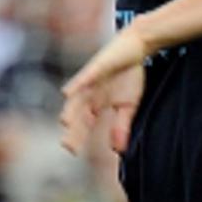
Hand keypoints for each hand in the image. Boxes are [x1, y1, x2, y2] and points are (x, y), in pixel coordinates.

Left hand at [60, 27, 149, 154]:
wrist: (134, 48)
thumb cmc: (128, 75)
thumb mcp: (128, 106)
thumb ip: (121, 126)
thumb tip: (118, 150)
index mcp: (95, 104)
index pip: (84, 124)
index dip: (78, 137)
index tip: (73, 153)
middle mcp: (88, 94)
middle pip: (77, 114)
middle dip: (73, 130)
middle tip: (68, 146)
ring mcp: (90, 80)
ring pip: (77, 98)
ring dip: (71, 110)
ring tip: (66, 124)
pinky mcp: (96, 67)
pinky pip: (84, 78)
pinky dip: (76, 86)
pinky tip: (67, 94)